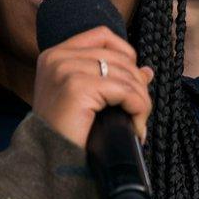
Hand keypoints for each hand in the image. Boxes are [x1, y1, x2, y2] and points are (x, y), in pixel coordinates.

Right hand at [33, 26, 153, 147]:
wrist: (50, 162)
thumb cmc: (69, 133)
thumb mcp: (90, 99)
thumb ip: (114, 78)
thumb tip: (147, 71)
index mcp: (56, 55)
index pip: (102, 36)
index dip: (126, 54)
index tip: (131, 81)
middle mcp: (58, 58)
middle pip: (120, 58)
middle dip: (138, 86)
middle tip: (139, 113)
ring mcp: (66, 70)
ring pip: (127, 75)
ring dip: (141, 101)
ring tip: (137, 124)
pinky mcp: (76, 87)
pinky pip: (125, 91)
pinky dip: (138, 109)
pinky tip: (135, 127)